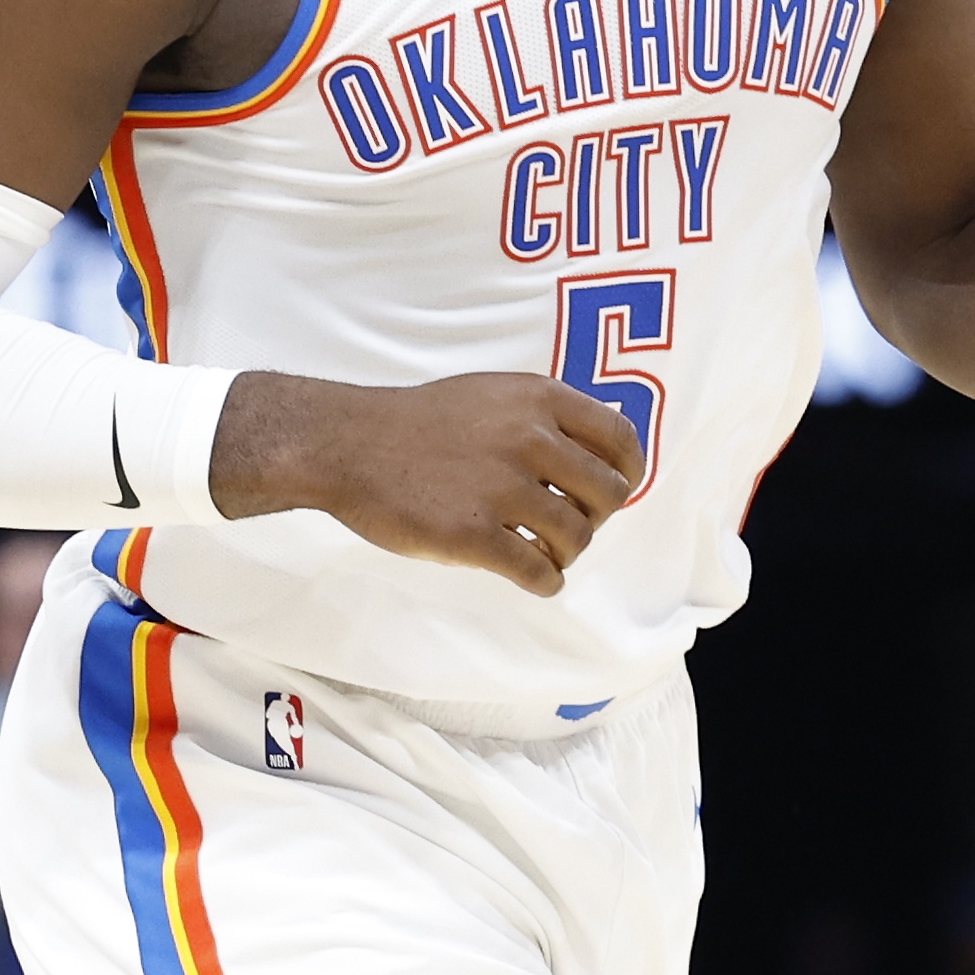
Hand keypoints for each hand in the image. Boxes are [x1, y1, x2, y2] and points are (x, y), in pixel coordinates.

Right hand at [213, 372, 643, 597]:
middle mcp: (529, 440)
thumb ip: (545, 414)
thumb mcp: (493, 392)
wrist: (348, 444)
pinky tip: (534, 577)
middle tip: (568, 525)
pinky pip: (539, 572)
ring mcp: (502, 489)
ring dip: (566, 553)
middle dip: (596, 518)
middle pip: (608, 495)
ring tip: (543, 552)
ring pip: (576, 538)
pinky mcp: (473, 535)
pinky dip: (546, 581)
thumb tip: (601, 446)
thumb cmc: (420, 421)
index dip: (627, 473)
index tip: (613, 491)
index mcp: (538, 401)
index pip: (621, 440)